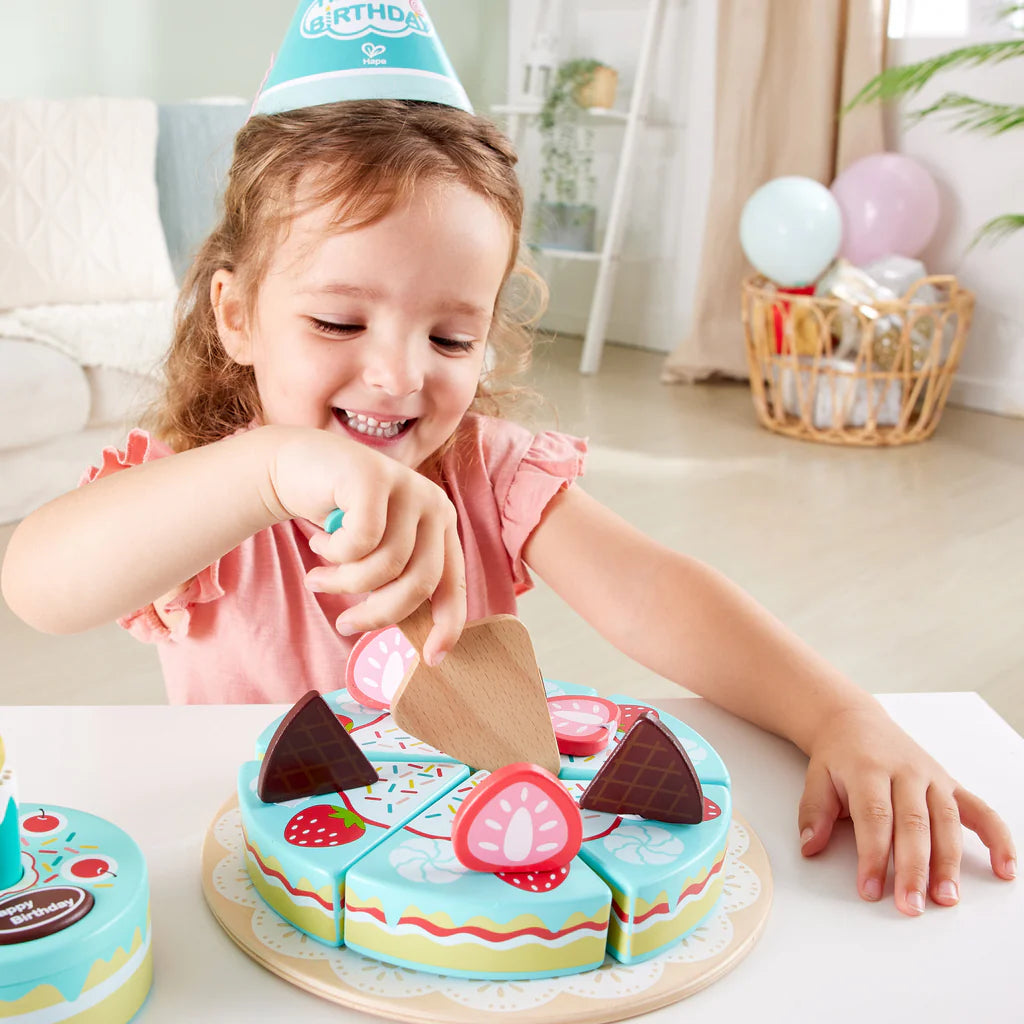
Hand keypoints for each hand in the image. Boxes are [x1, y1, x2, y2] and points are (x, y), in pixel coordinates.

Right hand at [264, 426, 465, 663]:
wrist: (295, 466)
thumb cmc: (338, 518)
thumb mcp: (376, 552)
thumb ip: (396, 580)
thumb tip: (412, 637)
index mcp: (441, 526)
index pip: (454, 583)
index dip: (447, 624)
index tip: (431, 658)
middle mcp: (434, 504)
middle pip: (420, 582)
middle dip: (378, 613)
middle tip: (345, 624)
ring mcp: (408, 487)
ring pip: (386, 566)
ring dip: (345, 583)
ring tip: (321, 577)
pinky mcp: (375, 477)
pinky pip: (359, 542)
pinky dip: (334, 554)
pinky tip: (320, 542)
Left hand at [797, 702, 1016, 915]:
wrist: (855, 721)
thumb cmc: (838, 755)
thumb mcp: (816, 777)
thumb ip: (814, 812)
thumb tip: (810, 847)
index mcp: (868, 769)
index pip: (875, 817)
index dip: (874, 856)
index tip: (870, 889)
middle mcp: (905, 772)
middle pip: (914, 824)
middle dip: (913, 868)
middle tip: (911, 905)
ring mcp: (932, 778)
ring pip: (946, 822)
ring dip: (949, 863)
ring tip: (945, 898)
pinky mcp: (950, 784)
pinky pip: (980, 811)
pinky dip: (998, 838)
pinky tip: (1006, 867)